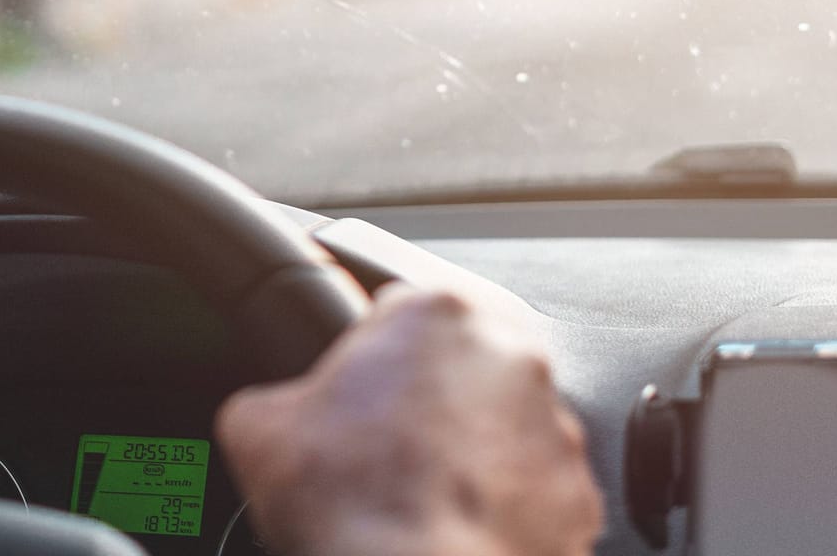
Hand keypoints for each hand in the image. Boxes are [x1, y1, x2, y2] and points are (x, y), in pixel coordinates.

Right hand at [217, 285, 601, 555]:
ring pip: (503, 425)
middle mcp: (509, 356)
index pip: (394, 309)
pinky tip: (457, 527)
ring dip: (470, 449)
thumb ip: (270, 396)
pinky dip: (504, 506)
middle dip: (426, 398)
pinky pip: (536, 490)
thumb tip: (267, 415)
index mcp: (434, 312)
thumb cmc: (345, 500)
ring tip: (421, 496)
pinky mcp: (580, 495)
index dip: (363, 354)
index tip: (352, 393)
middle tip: (383, 448)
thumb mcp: (257, 426)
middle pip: (457, 364)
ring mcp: (554, 428)